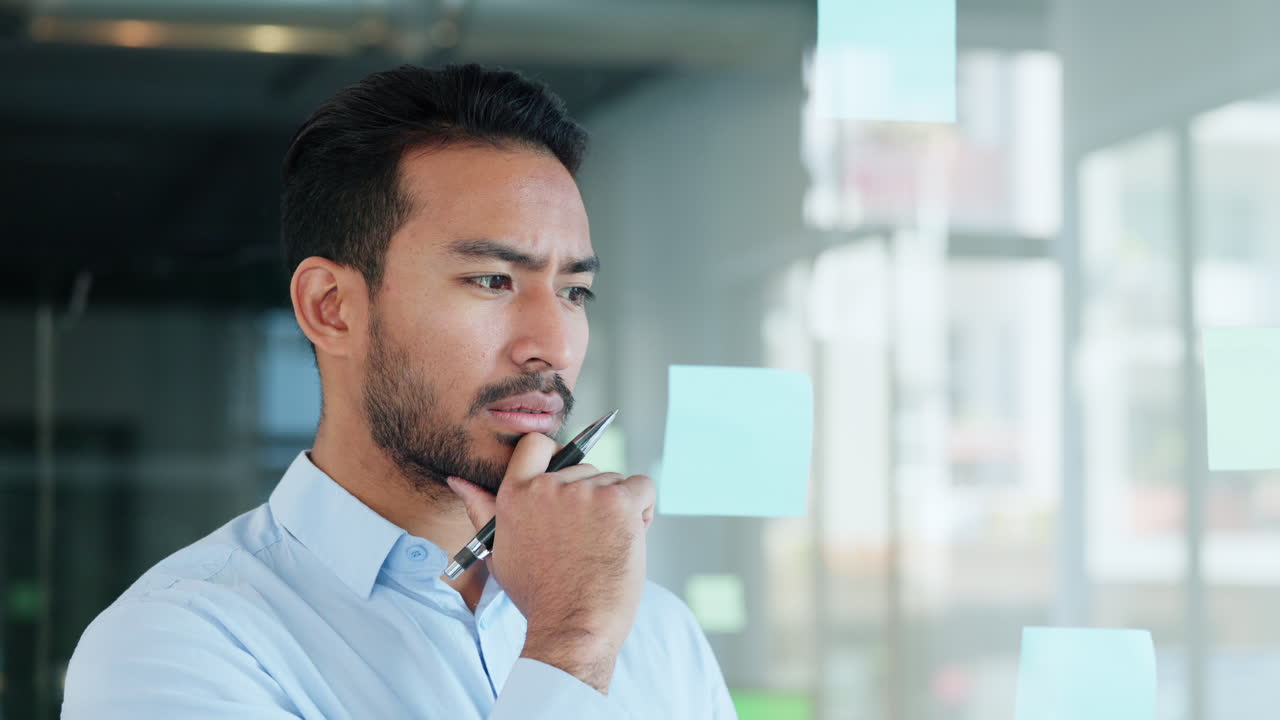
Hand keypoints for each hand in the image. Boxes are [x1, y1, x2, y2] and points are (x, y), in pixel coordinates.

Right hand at [446, 432, 654, 693]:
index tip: (569, 480)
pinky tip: (630, 537)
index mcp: (514, 494)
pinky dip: (643, 509)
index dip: (557, 456)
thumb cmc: (537, 595)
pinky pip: (643, 487)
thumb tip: (458, 480)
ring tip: (605, 546)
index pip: (535, 445)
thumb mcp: (498, 551)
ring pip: (614, 481)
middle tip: (588, 539)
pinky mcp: (618, 502)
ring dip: (618, 508)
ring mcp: (585, 492)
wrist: (572, 628)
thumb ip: (482, 510)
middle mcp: (547, 487)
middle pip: (585, 469)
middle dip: (593, 498)